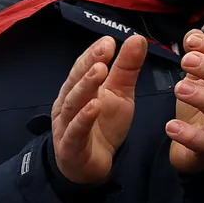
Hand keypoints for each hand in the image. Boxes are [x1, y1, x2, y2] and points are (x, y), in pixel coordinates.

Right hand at [51, 35, 147, 184]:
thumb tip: (136, 38)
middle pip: (76, 81)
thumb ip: (127, 68)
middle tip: (105, 51)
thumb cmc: (103, 124)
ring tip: (100, 71)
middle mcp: (68, 104)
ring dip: (86, 86)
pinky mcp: (71, 145)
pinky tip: (94, 107)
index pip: (83, 67)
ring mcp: (66, 125)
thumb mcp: (120, 93)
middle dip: (89, 65)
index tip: (109, 40)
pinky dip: (84, 119)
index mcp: (78, 89)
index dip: (94, 53)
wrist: (92, 164)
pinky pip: (76, 131)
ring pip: (74, 103)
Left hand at [167, 32, 203, 173]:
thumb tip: (194, 33)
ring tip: (179, 88)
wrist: (195, 150)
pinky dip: (189, 135)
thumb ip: (196, 57)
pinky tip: (171, 126)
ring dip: (203, 97)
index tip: (191, 40)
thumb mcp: (197, 80)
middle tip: (186, 60)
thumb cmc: (199, 110)